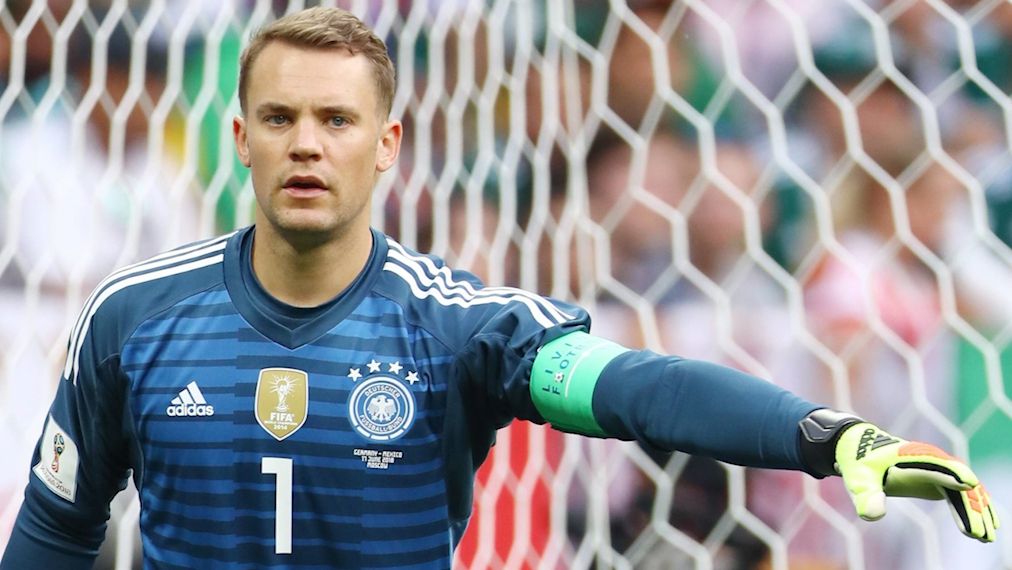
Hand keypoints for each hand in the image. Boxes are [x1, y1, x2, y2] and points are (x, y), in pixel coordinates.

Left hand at [834, 422, 998, 541]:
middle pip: (957, 481)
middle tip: (979, 534)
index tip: (969, 485)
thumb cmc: (858, 462)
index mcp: (910, 454)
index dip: (951, 473)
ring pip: (964, 490)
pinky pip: (959, 495)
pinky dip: (970, 511)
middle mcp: (930, 459)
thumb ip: (866, 495)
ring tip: (986, 538)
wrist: (859, 448)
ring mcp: (938, 468)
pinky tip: (979, 530)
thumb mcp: (857, 478)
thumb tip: (874, 515)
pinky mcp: (938, 477)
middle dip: (971, 507)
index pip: (935, 463)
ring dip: (977, 512)